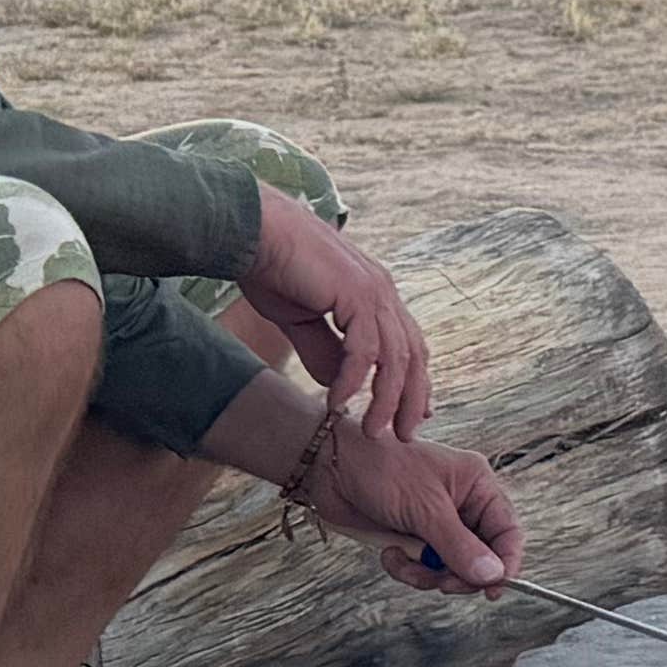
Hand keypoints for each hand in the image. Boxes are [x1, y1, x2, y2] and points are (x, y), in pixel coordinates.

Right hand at [236, 191, 430, 434]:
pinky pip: (364, 349)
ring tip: (371, 430)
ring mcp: (373, 290)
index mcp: (374, 294)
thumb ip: (324, 352)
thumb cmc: (272, 268)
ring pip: (396, 357)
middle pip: (414, 354)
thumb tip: (341, 388)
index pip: (408, 345)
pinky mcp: (356, 292)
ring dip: (386, 399)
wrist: (252, 231)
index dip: (413, 382)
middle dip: (412, 399)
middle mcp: (382, 291)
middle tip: (403, 435)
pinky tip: (338, 402)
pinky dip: (354, 380)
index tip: (413, 415)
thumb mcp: (301, 320)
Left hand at [307, 417, 521, 593]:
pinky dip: (407, 569)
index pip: (508, 532)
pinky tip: (389, 553)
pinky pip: (423, 569)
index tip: (493, 590)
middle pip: (481, 557)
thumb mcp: (425, 509)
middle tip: (440, 583)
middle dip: (458, 574)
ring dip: (426, 574)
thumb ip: (460, 546)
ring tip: (403, 562)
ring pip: (450, 568)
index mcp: (477, 485)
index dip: (505, 563)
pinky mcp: (413, 537)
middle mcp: (462, 504)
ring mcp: (437, 523)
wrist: (331, 467)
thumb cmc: (381, 469)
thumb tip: (492, 577)